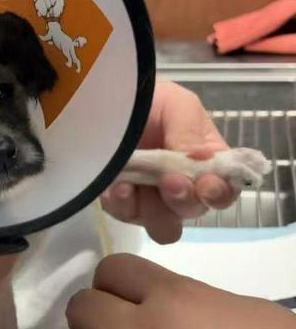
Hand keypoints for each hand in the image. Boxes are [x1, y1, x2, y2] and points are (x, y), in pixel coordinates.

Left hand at [101, 81, 238, 243]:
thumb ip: (191, 132)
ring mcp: (151, 200)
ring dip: (152, 211)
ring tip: (130, 187)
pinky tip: (114, 187)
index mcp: (206, 164)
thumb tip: (203, 161)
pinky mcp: (122, 205)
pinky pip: (126, 217)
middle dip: (183, 199)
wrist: (104, 103)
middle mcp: (183, 188)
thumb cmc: (148, 102)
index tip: (206, 185)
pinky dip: (121, 205)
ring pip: (162, 226)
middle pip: (193, 211)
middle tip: (169, 181)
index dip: (219, 193)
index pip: (224, 191)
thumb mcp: (176, 105)